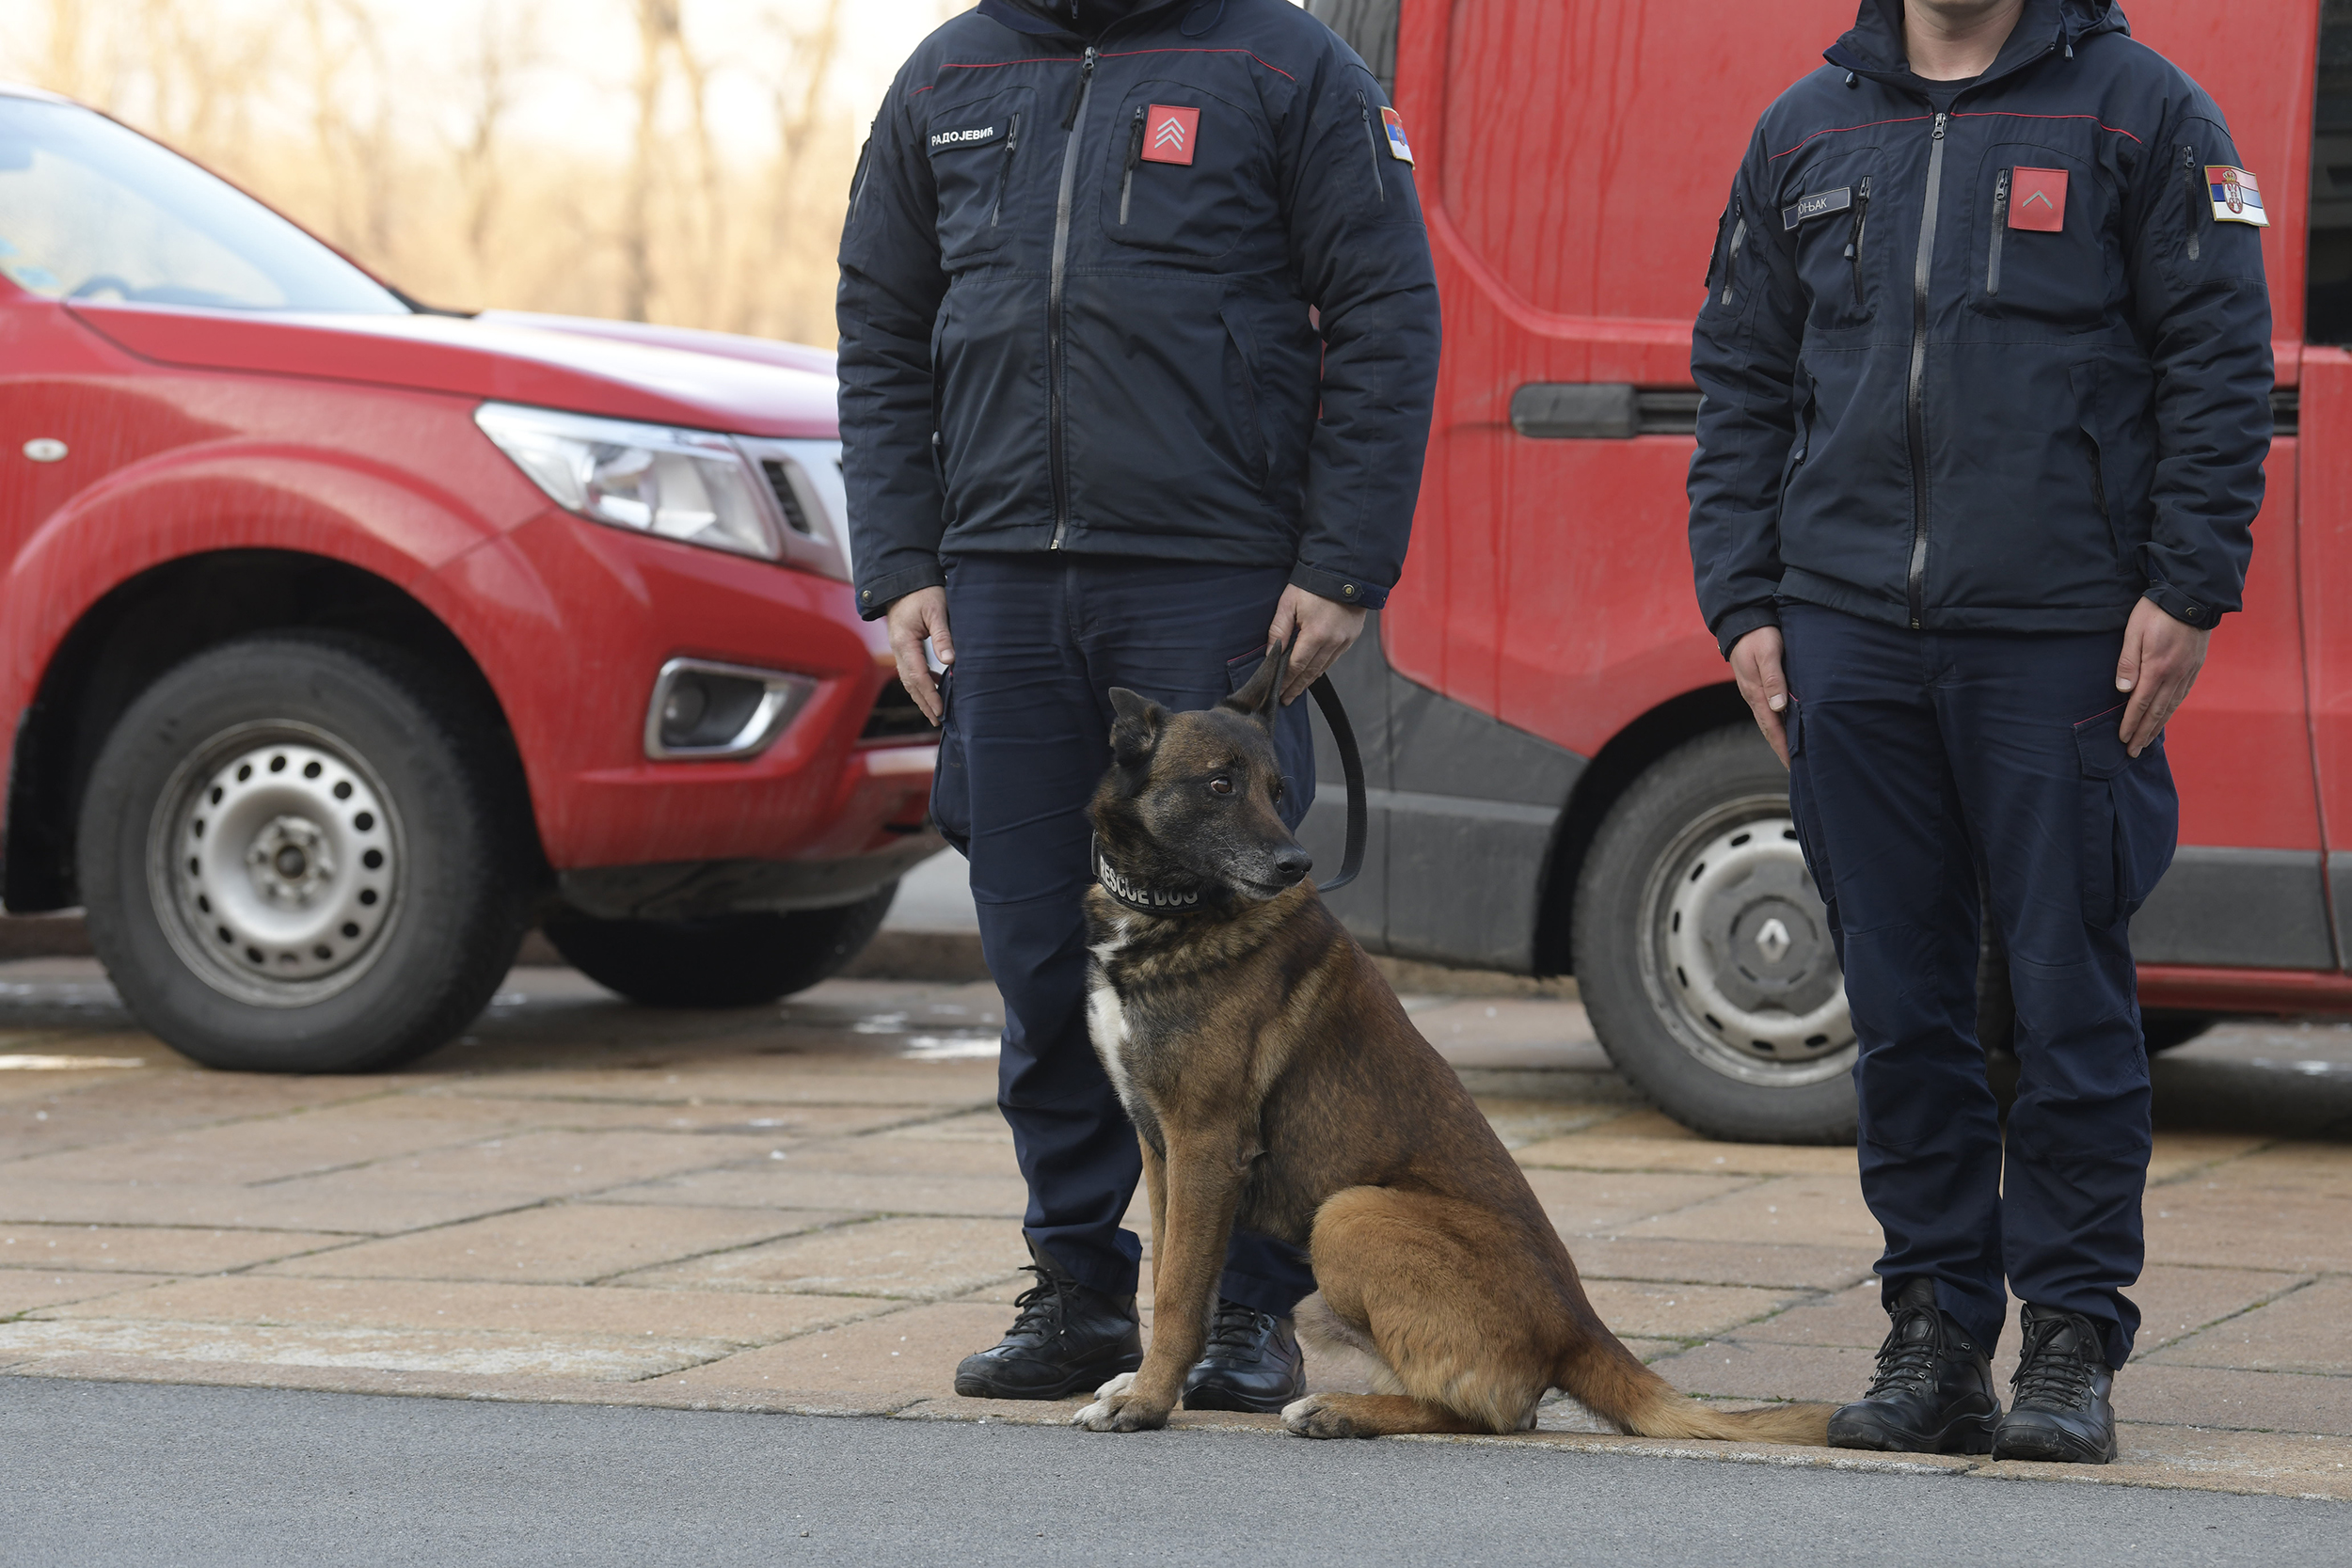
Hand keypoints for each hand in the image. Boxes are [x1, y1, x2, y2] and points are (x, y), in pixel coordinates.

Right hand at [884, 586, 953, 725]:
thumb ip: (943, 635)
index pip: (918, 676)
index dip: (930, 695)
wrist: (903, 581)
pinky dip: (921, 682)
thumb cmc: (922, 592)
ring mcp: (898, 648)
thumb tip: (949, 662)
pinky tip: (934, 685)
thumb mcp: (936, 610)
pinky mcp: (903, 646)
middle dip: (924, 703)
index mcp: (904, 642)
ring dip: (921, 696)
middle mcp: (898, 649)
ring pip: (908, 679)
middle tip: (938, 721)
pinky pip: (910, 669)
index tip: (941, 710)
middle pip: (910, 683)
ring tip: (935, 712)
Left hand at [1266, 585, 1367, 703]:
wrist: (1344, 572)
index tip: (1278, 693)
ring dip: (1309, 680)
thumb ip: (1278, 630)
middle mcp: (1332, 641)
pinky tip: (1313, 672)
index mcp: (1315, 634)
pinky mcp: (1351, 637)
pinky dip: (1322, 667)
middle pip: (1311, 672)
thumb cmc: (1313, 585)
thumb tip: (1271, 654)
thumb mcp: (1288, 603)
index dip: (1286, 681)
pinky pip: (1334, 658)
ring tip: (1297, 689)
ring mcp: (1344, 640)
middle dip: (1296, 687)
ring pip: (1324, 667)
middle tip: (1286, 698)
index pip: (1296, 666)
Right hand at [1730, 625, 1791, 767]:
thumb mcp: (1768, 653)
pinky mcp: (1759, 684)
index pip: (1771, 727)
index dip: (1783, 747)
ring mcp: (1755, 691)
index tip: (1793, 766)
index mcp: (1756, 693)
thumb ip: (1774, 678)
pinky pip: (1770, 709)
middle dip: (1781, 749)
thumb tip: (1779, 706)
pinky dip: (1779, 723)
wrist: (1742, 620)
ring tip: (1793, 753)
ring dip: (1780, 737)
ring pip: (1770, 720)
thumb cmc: (1758, 635)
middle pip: (1769, 729)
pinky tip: (1787, 726)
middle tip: (1796, 768)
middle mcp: (1755, 696)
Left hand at [2116, 595, 2209, 756]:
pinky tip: (2166, 716)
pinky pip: (2183, 695)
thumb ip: (2128, 663)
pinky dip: (2172, 710)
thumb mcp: (2134, 632)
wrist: (2192, 597)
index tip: (2123, 740)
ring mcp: (2188, 672)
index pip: (2140, 704)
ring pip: (2171, 706)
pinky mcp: (2195, 667)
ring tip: (2147, 740)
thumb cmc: (2156, 611)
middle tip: (2133, 752)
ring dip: (2158, 726)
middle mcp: (2175, 675)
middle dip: (2143, 733)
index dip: (2131, 724)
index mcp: (2157, 668)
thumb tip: (2123, 692)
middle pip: (2157, 711)